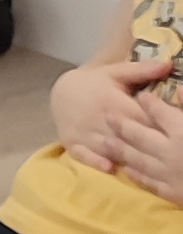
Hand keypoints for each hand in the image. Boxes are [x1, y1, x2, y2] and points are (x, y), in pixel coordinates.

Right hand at [55, 53, 171, 172]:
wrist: (60, 92)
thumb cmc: (93, 83)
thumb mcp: (116, 73)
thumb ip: (143, 70)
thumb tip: (169, 65)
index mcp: (112, 101)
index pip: (141, 117)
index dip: (158, 125)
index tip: (172, 129)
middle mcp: (98, 118)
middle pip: (127, 135)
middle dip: (145, 143)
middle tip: (161, 149)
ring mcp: (84, 133)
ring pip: (108, 148)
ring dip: (124, 155)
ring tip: (143, 162)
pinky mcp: (72, 144)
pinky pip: (85, 156)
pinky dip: (97, 162)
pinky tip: (110, 168)